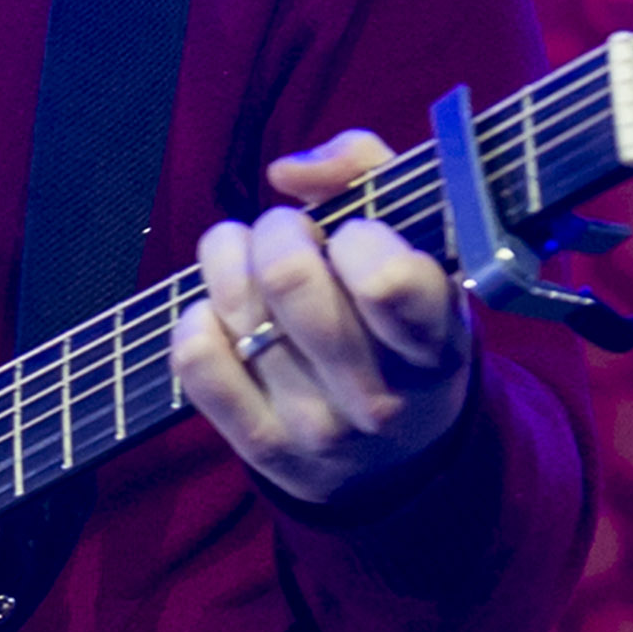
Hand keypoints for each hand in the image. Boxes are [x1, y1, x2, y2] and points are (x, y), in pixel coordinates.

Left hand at [173, 129, 473, 503]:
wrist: (399, 458)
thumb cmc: (402, 322)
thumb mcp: (421, 246)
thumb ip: (368, 173)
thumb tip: (284, 173)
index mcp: (436, 342)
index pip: (385, 279)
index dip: (357, 236)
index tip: (357, 238)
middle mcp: (380, 396)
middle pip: (289, 277)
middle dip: (279, 230)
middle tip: (290, 238)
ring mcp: (317, 428)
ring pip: (235, 308)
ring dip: (231, 264)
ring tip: (252, 268)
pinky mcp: (261, 447)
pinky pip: (196, 359)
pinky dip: (197, 316)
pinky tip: (223, 316)